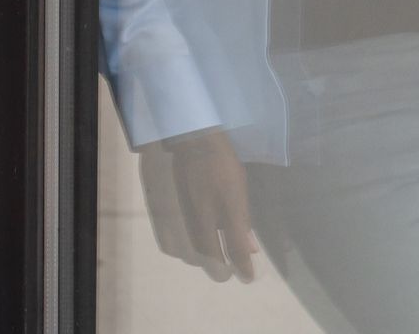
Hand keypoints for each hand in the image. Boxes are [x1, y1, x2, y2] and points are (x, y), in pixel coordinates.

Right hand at [137, 128, 259, 283]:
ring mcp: (184, 212)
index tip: (247, 277)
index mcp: (227, 206)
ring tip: (210, 260)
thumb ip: (243, 220)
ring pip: (190, 251)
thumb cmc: (223, 162)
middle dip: (220, 271)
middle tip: (226, 274)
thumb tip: (250, 248)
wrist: (192, 141)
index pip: (236, 247)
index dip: (243, 267)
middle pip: (210, 256)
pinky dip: (181, 250)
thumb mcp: (240, 189)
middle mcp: (205, 213)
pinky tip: (188, 247)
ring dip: (202, 260)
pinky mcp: (168, 210)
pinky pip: (171, 242)